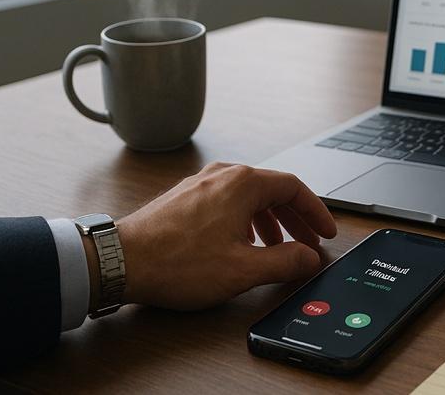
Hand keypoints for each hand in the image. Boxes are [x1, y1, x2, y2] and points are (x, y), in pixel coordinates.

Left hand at [106, 162, 337, 310]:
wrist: (119, 262)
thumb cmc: (176, 263)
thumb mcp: (243, 270)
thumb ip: (285, 262)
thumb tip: (309, 258)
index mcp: (243, 184)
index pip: (294, 188)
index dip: (316, 212)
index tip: (326, 232)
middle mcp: (223, 175)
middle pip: (273, 190)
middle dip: (295, 219)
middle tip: (308, 243)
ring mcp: (201, 184)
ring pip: (249, 197)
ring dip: (270, 221)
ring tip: (277, 248)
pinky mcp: (184, 199)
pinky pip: (227, 202)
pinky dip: (245, 220)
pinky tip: (240, 245)